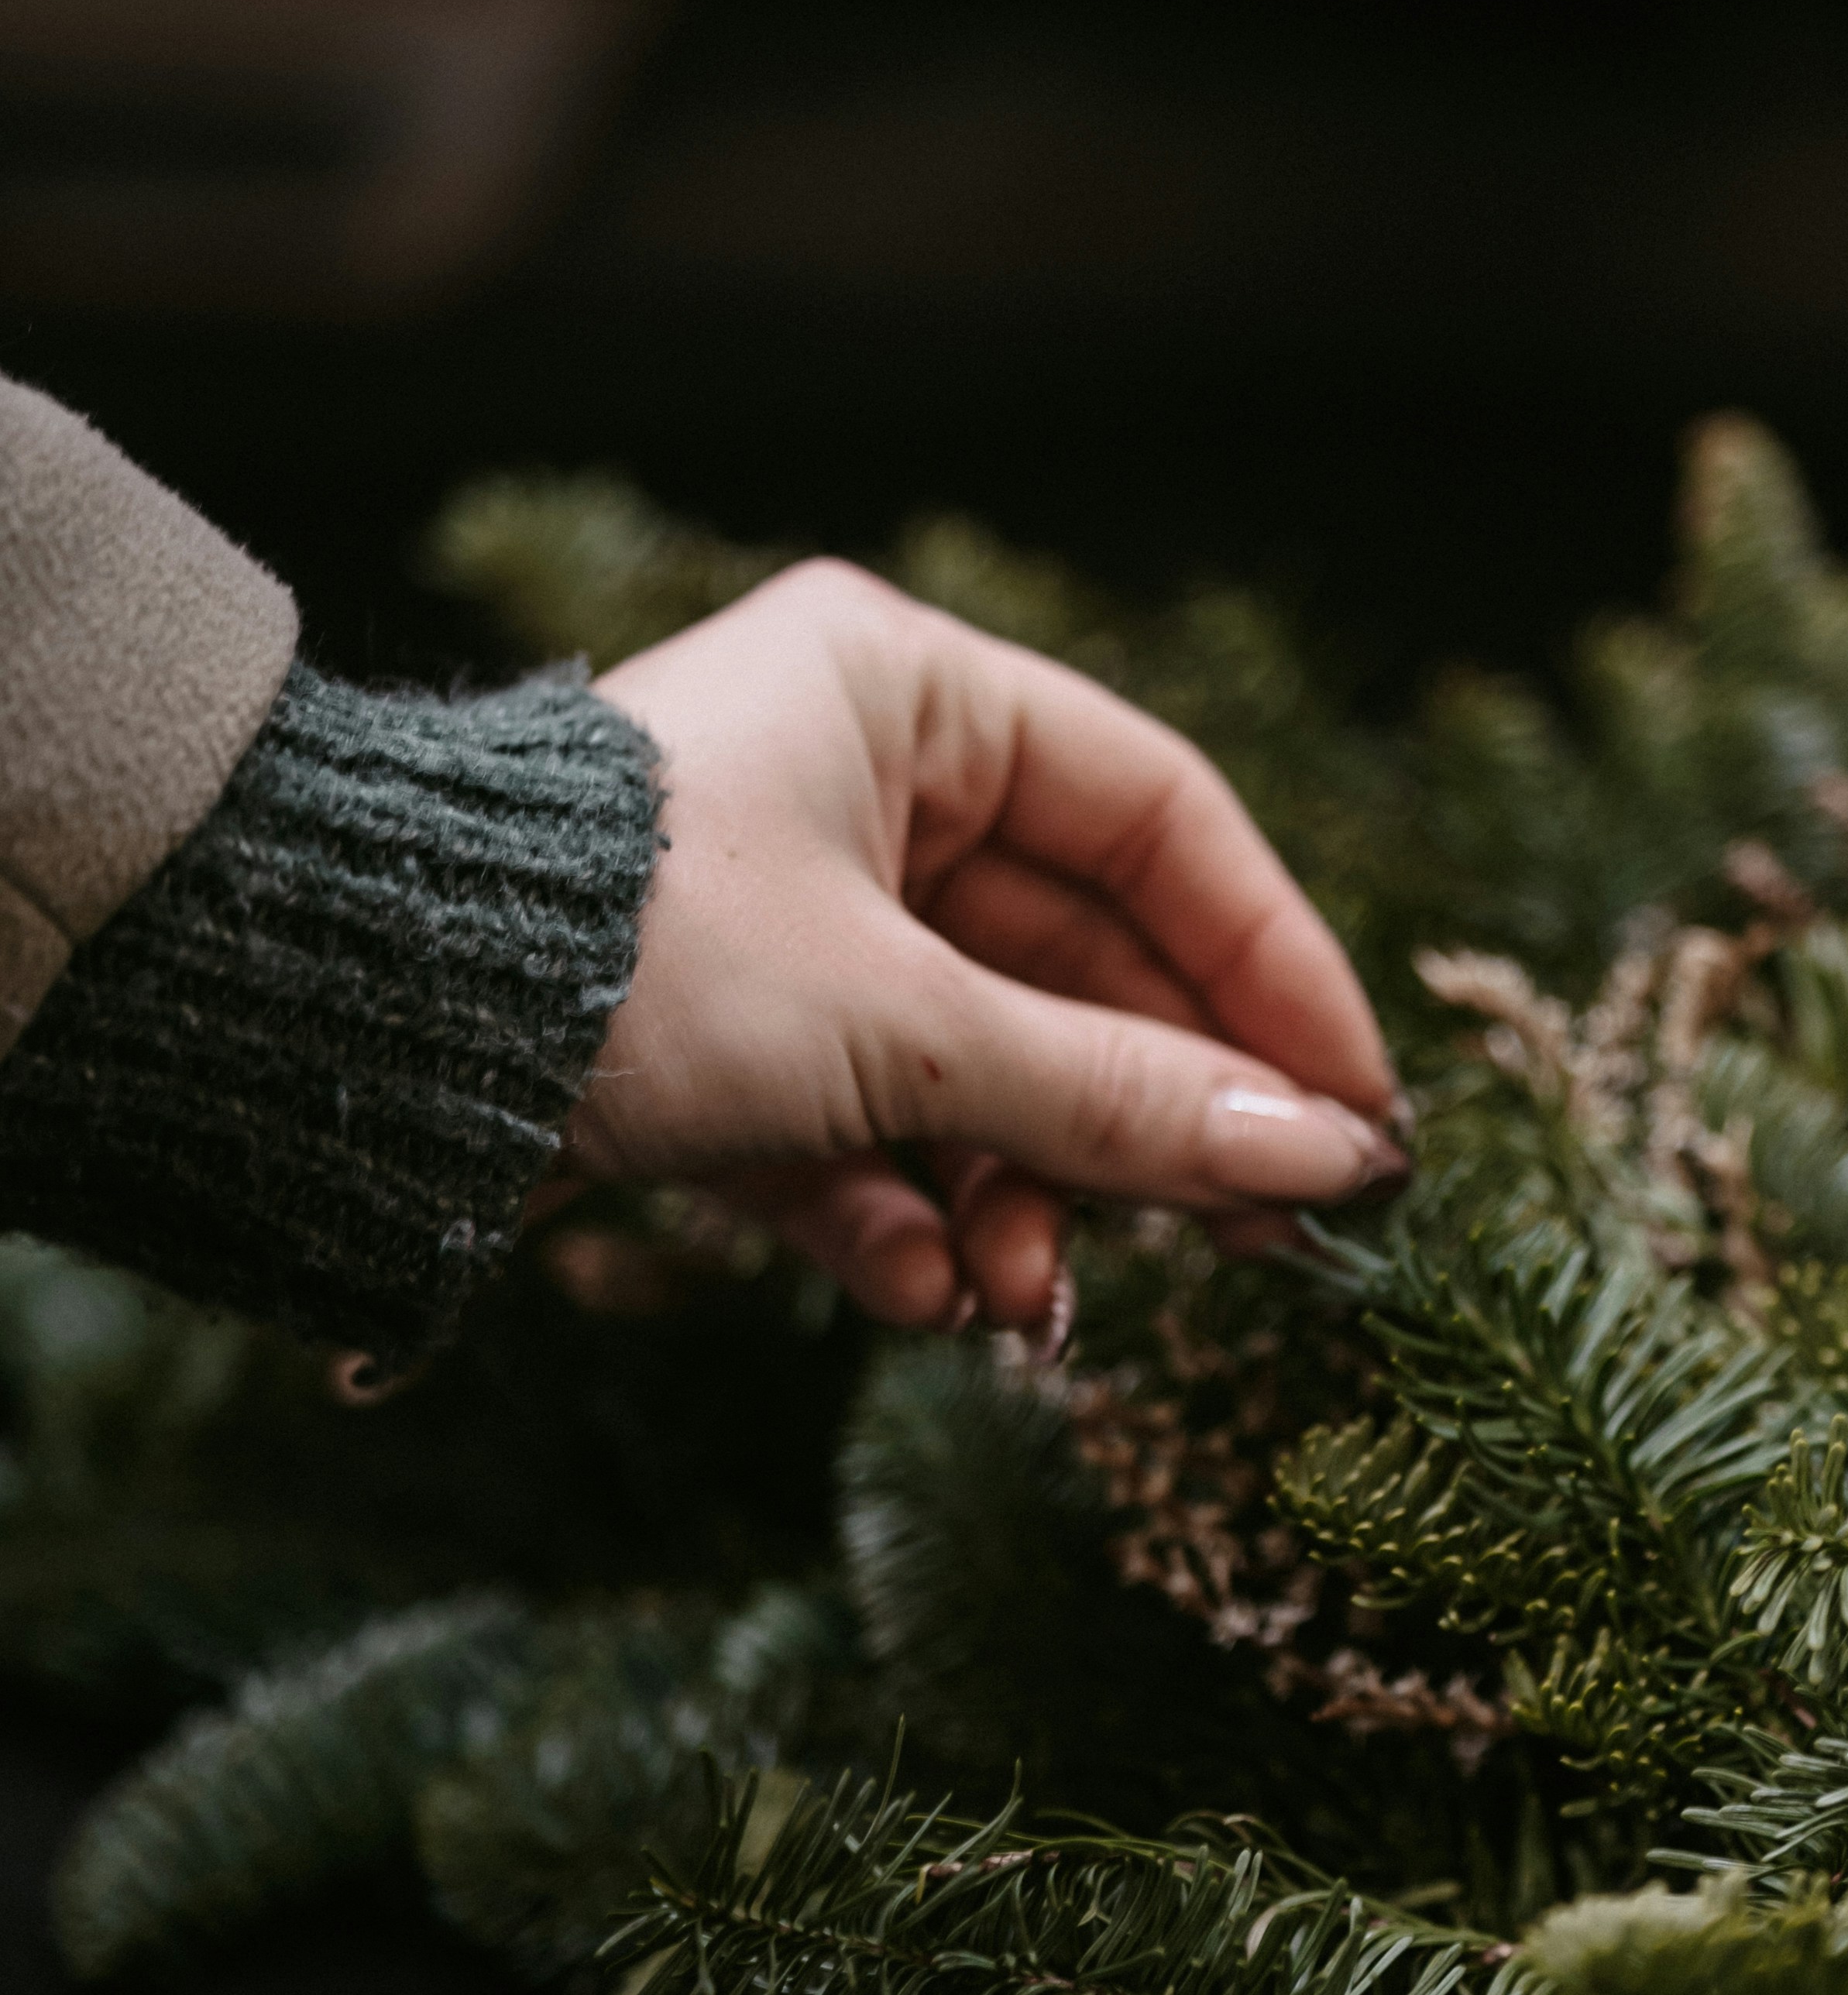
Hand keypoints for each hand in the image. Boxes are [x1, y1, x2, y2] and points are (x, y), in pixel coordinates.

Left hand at [564, 559, 1402, 1328]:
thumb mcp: (904, 1031)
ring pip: (973, 1062)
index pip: (1161, 820)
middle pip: (1076, 962)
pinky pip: (859, 1124)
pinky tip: (920, 1297)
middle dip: (1140, 1126)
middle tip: (1250, 1247)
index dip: (1273, 969)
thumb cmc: (630, 958)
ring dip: (1016, 1195)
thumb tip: (1324, 1161)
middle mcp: (854, 780)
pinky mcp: (715, 1033)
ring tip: (1024, 1304)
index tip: (1353, 1113)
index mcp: (906, 690)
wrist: (347, 1036)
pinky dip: (899, 1215)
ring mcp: (784, 913)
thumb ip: (1122, 1100)